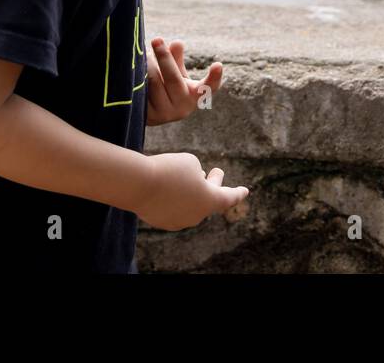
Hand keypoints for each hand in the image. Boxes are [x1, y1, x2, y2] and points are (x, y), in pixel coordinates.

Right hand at [134, 152, 248, 230]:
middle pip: (209, 199)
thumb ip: (196, 173)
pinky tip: (167, 186)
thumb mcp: (189, 162)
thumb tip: (193, 182)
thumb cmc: (169, 169)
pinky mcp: (161, 221)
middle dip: (213, 184)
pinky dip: (174, 197)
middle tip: (215, 172)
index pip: (229, 198)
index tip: (245, 191)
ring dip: (192, 190)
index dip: (237, 193)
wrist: (138, 184)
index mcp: (210, 200)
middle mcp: (197, 215)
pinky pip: (173, 207)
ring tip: (188, 176)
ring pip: (190, 204)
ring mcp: (178, 221)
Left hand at [145, 37, 222, 126]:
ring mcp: (165, 114)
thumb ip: (177, 58)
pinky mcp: (148, 115)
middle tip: (157, 40)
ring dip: (148, 65)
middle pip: (174, 79)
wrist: (153, 113)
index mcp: (195, 95)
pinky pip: (141, 90)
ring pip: (154, 82)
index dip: (215, 77)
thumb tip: (176, 43)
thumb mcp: (177, 73)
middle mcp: (183, 108)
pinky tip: (134, 68)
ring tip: (143, 54)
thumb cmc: (170, 87)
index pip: (209, 87)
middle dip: (164, 57)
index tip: (218, 65)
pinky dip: (138, 76)